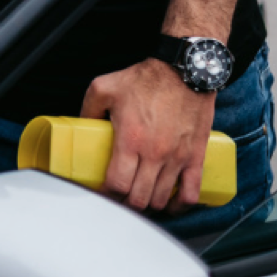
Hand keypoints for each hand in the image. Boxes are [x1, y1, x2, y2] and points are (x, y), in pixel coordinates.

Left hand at [81, 59, 215, 213]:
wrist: (184, 70)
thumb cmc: (146, 78)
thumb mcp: (104, 88)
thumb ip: (88, 109)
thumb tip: (80, 125)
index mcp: (130, 139)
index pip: (116, 184)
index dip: (106, 195)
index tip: (100, 194)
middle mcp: (154, 153)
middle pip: (138, 198)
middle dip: (125, 204)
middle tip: (118, 200)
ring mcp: (177, 157)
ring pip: (161, 198)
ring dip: (148, 205)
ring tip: (139, 200)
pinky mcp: (196, 156)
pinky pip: (191, 192)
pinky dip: (180, 205)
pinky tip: (170, 204)